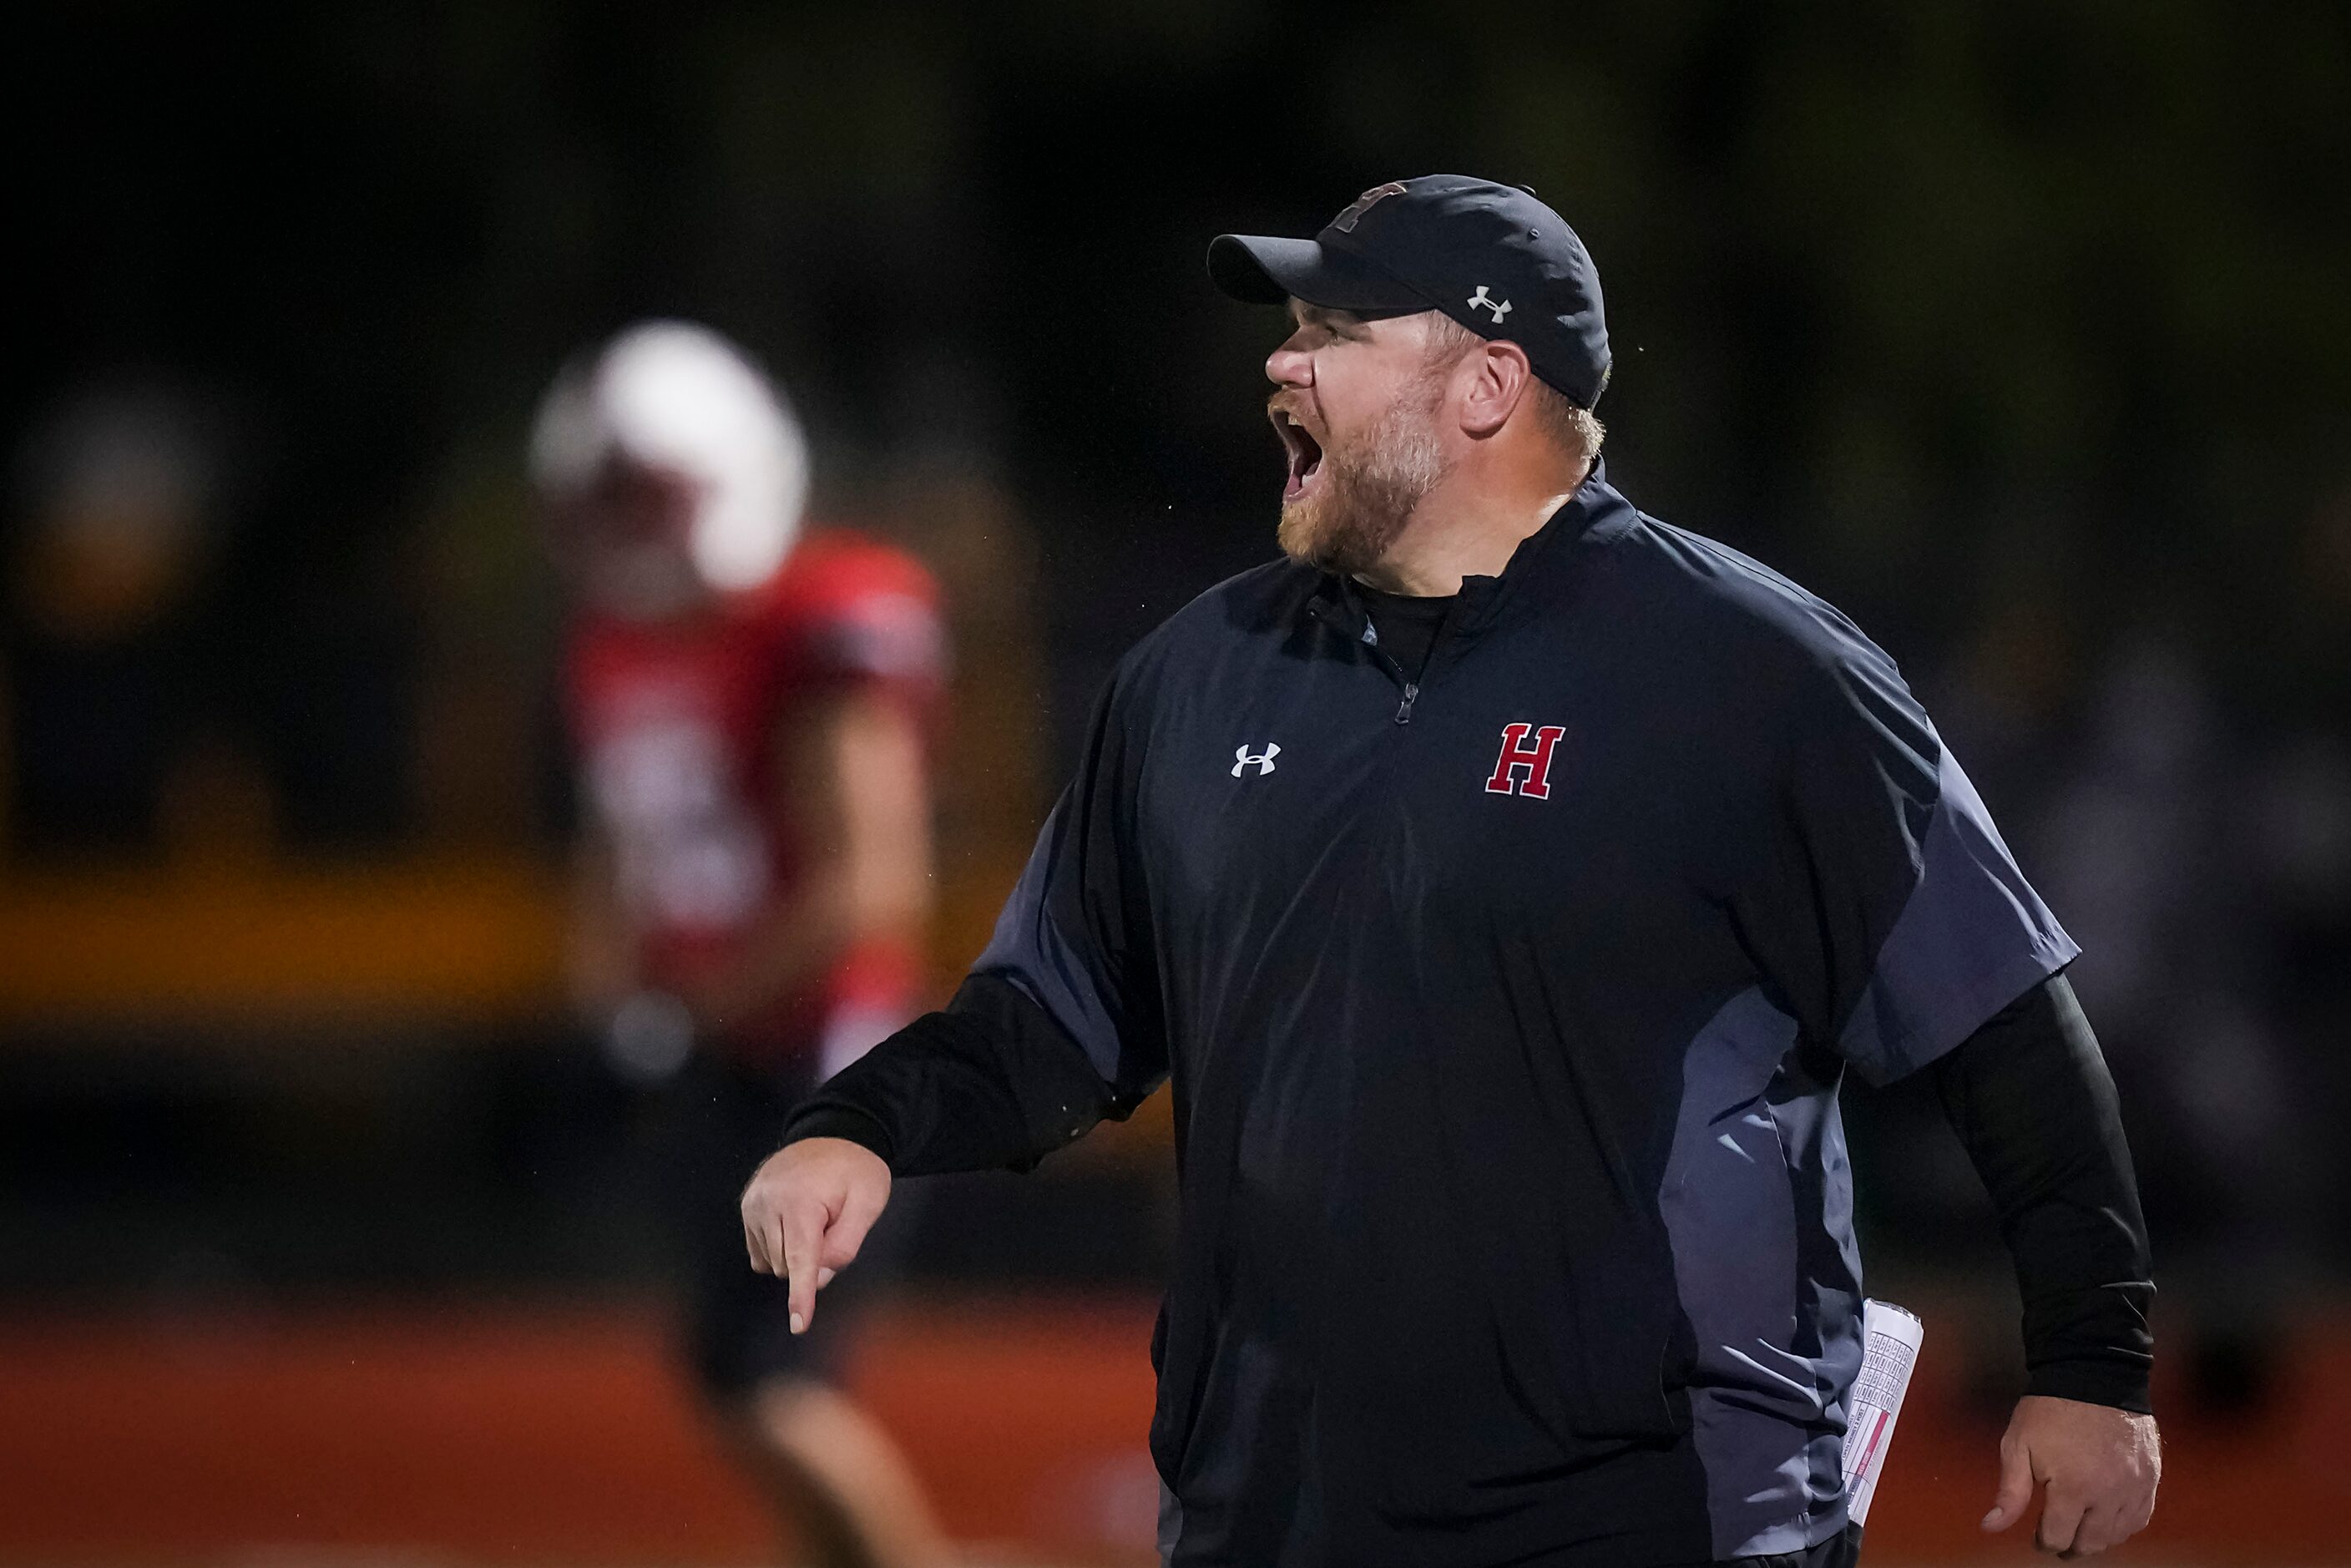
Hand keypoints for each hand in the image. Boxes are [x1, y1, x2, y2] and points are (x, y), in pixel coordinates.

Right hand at [739, 1137, 892, 1335]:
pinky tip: (795, 1226)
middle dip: (813, 1260)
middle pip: (789, 1265)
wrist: (834, 1133)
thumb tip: (817, 1279)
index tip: (798, 1325)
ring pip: (773, 1262)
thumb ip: (845, 1244)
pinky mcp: (746, 1207)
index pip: (800, 1259)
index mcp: (800, 1202)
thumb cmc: (856, 1171)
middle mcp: (768, 1203)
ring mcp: (753, 1204)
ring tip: (816, 1217)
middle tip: (834, 1225)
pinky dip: (779, 1250)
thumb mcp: (868, 1203)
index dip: (801, 1295)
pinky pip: (760, 1251)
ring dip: (796, 1253)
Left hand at [1981, 1394, 2160, 1555]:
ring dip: (2097, 1539)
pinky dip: (2123, 1526)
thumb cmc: (2049, 1410)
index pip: (2058, 1538)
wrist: (2093, 1374)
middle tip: (2057, 1540)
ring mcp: (2134, 1487)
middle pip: (2090, 1544)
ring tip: (2080, 1530)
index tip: (2037, 1537)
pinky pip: (2141, 1518)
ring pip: (2117, 1535)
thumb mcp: (2018, 1445)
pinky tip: (2107, 1519)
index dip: (2043, 1542)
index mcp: (2073, 1488)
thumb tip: (1990, 1527)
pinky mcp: (2150, 1478)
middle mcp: (2109, 1495)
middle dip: (2070, 1546)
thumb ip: (2010, 1492)